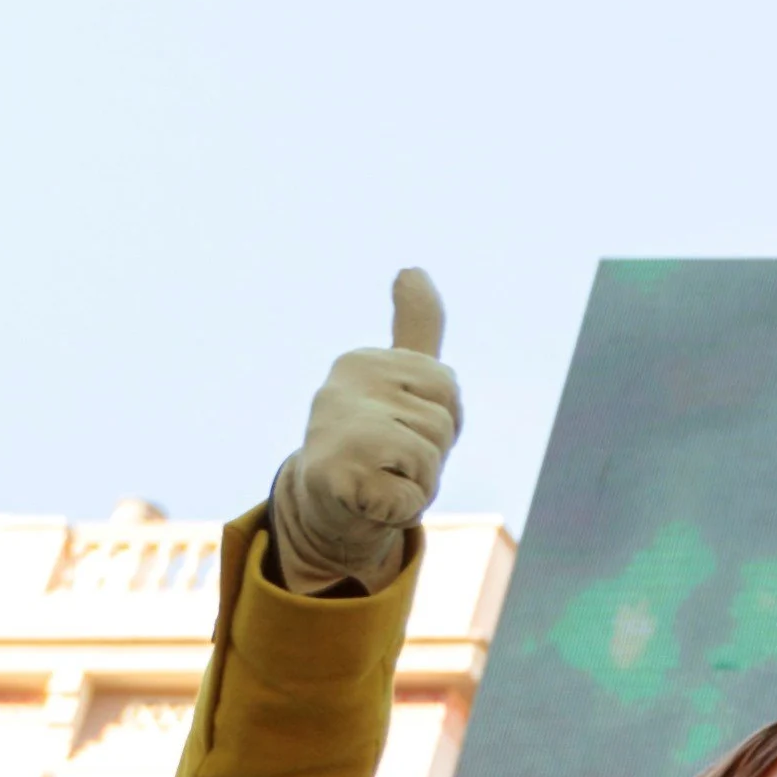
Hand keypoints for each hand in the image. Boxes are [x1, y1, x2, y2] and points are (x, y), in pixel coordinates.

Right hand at [264, 270, 461, 595]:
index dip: (440, 419)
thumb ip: (416, 325)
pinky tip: (370, 502)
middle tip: (391, 459)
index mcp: (363, 361)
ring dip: (416, 483)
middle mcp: (342, 387)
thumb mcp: (404, 379)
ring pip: (429, 461)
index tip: (402, 425)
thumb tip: (412, 267)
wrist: (328, 507)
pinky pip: (410, 497)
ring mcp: (336, 429)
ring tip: (381, 478)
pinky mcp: (335, 475)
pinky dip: (399, 509)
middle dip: (431, 453)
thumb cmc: (378, 440)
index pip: (448, 388)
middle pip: (443, 424)